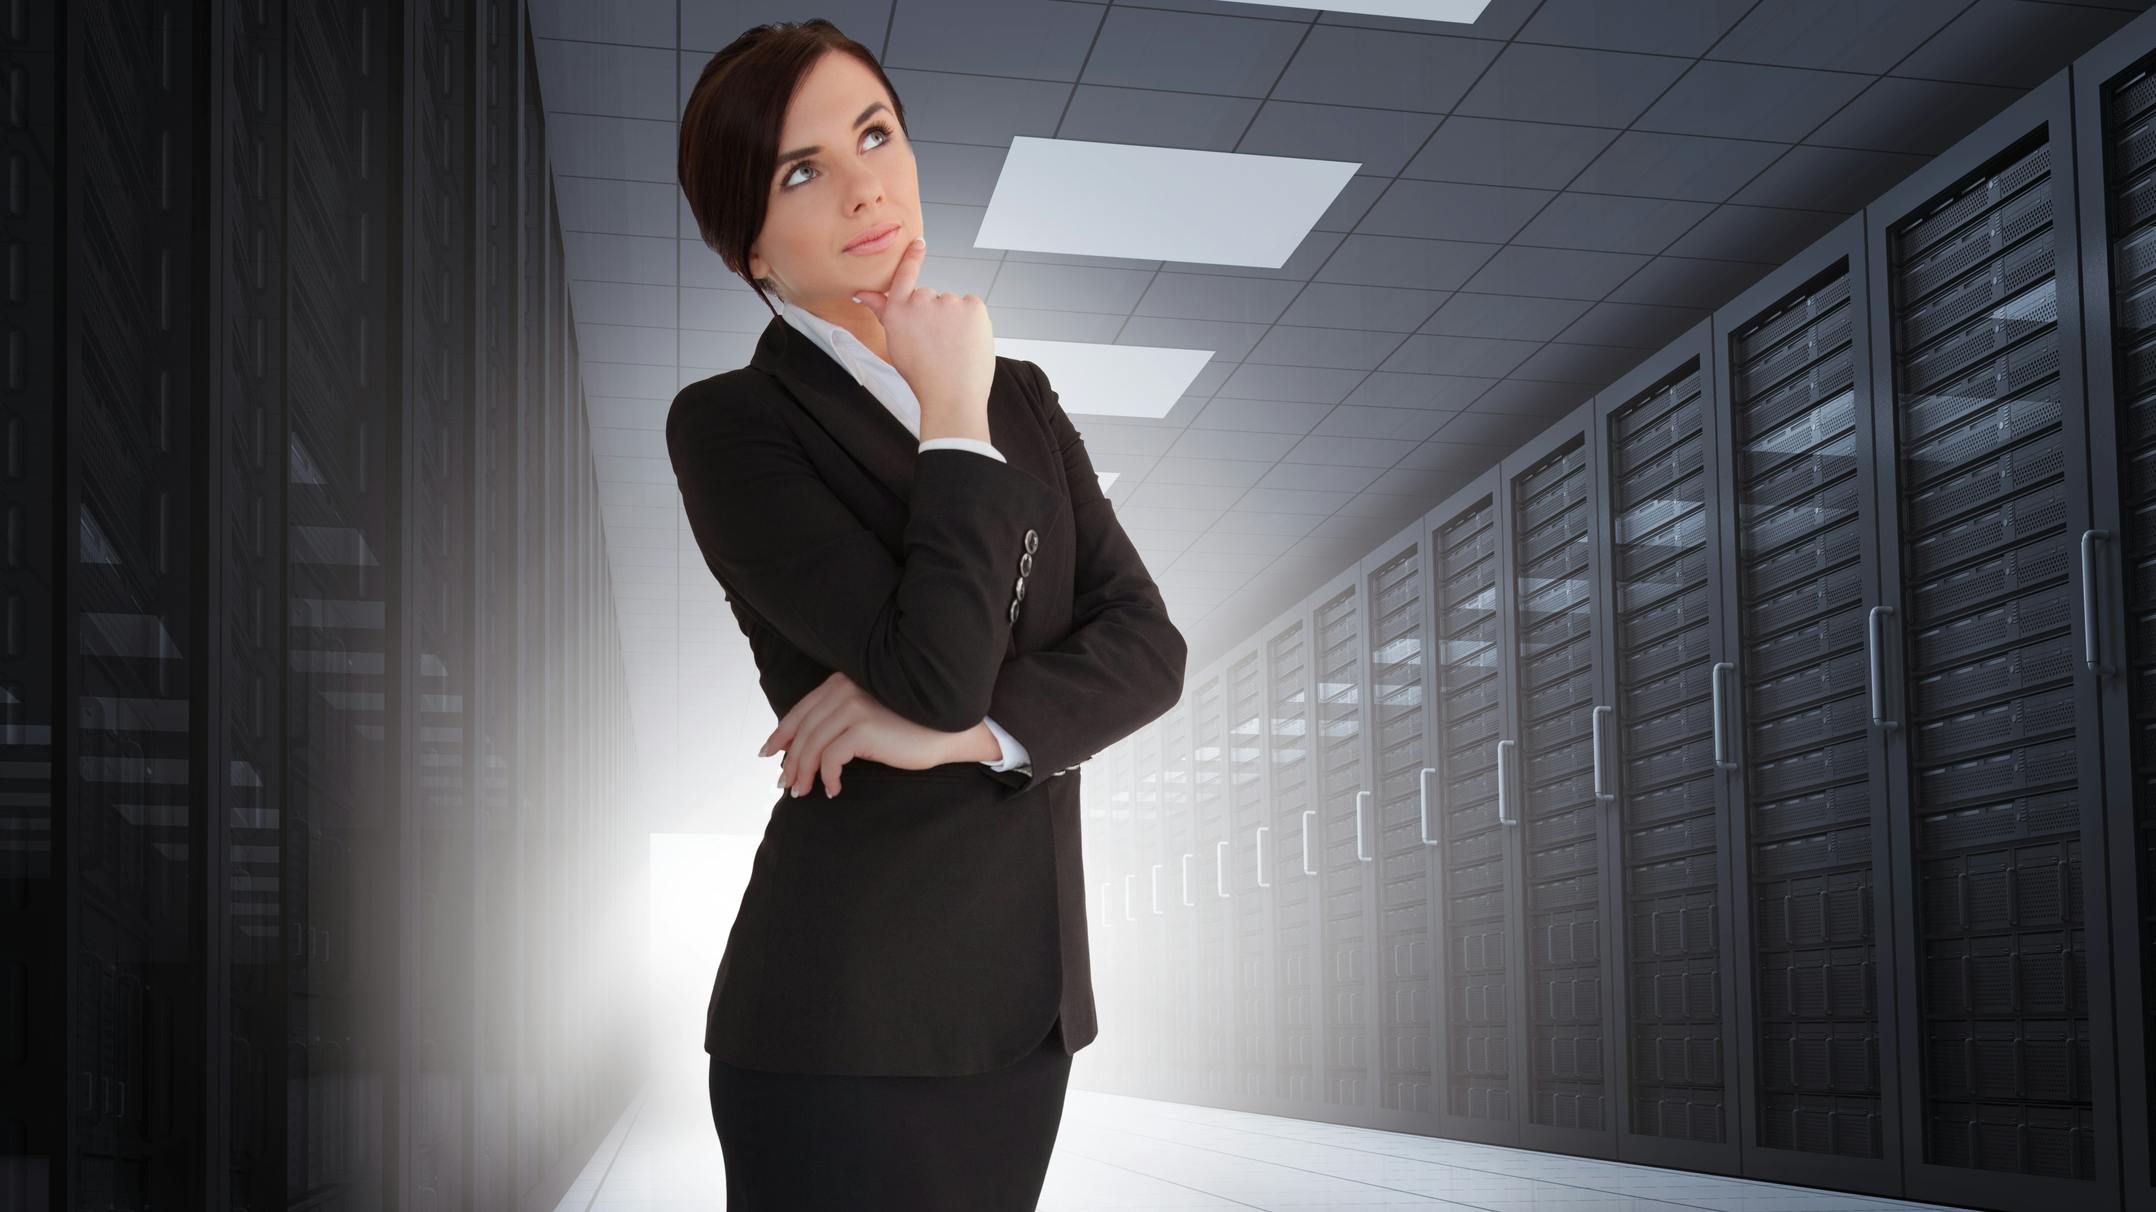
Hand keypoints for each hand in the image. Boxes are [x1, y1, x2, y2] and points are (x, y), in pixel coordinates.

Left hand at [758, 671, 964, 797]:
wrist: (947, 731)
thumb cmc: (908, 727)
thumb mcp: (867, 715)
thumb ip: (839, 718)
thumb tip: (802, 747)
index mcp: (841, 682)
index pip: (801, 710)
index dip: (781, 734)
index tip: (769, 753)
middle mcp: (844, 689)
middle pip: (803, 730)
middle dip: (790, 760)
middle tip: (786, 784)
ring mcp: (854, 707)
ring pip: (813, 745)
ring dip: (804, 773)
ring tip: (803, 792)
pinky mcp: (864, 728)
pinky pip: (832, 758)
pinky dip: (828, 777)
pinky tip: (834, 790)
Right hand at [851, 237, 992, 428]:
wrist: (951, 396)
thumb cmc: (922, 376)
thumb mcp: (895, 343)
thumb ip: (883, 312)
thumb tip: (861, 293)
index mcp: (898, 312)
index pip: (904, 276)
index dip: (912, 257)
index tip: (919, 242)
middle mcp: (921, 301)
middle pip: (933, 298)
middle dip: (937, 315)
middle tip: (939, 344)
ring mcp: (948, 302)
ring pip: (954, 305)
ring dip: (956, 320)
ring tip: (954, 348)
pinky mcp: (973, 305)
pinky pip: (972, 307)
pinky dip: (973, 321)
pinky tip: (967, 341)